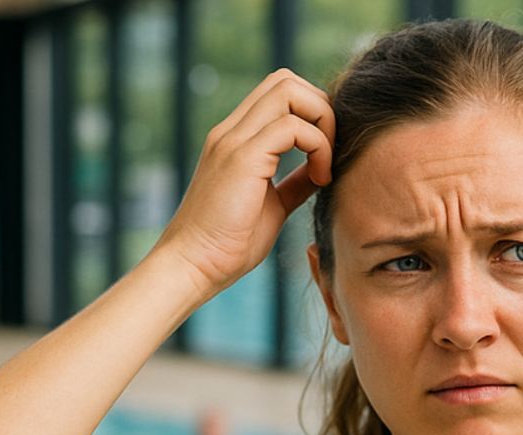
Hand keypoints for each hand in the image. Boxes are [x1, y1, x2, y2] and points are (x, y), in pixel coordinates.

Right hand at [155, 69, 334, 294]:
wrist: (193, 266)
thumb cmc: (228, 246)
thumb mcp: (272, 206)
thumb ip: (294, 183)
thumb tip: (320, 170)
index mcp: (235, 139)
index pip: (278, 93)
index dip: (312, 113)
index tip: (324, 154)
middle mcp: (231, 131)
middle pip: (285, 80)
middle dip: (321, 108)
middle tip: (329, 153)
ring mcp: (233, 140)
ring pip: (289, 90)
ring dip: (322, 122)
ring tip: (324, 166)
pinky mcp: (241, 158)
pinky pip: (292, 126)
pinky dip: (318, 146)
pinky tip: (320, 179)